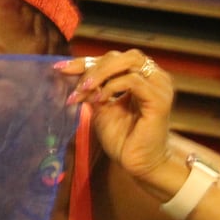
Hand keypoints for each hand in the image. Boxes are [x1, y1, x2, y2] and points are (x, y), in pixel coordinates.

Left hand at [54, 49, 177, 181]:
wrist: (138, 163)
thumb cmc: (123, 138)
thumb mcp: (102, 109)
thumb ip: (92, 90)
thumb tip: (70, 75)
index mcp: (140, 76)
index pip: (111, 59)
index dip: (85, 62)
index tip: (60, 69)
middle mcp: (153, 76)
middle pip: (120, 56)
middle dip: (92, 66)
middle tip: (74, 83)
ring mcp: (159, 86)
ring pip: (128, 62)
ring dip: (100, 74)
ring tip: (83, 90)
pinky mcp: (159, 100)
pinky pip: (133, 81)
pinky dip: (112, 86)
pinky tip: (99, 99)